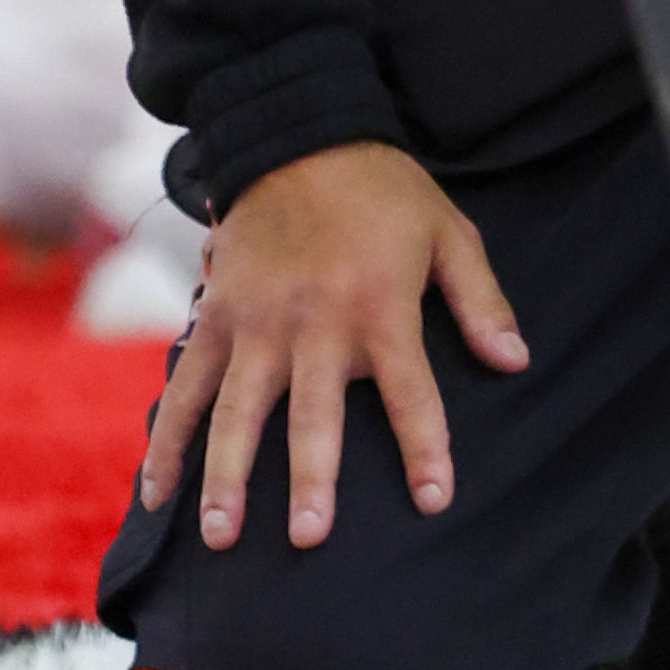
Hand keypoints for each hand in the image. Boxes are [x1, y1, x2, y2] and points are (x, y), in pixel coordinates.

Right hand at [138, 142, 527, 547]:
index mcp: (379, 304)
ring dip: (227, 474)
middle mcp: (314, 319)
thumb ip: (479, 301)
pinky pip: (186, 384)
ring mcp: (255, 320)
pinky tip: (155, 492)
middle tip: (309, 538)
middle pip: (314, 412)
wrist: (296, 132)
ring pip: (237, 409)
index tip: (433, 499)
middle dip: (312, 477)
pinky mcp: (214, 313)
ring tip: (222, 535)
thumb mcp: (449, 231)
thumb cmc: (383, 190)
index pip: (410, 389)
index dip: (424, 445)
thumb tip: (514, 362)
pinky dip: (167, 438)